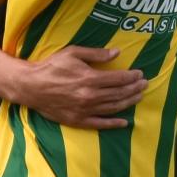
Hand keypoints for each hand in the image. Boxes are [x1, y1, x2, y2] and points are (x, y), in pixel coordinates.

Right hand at [14, 46, 146, 129]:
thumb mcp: (72, 53)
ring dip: (128, 103)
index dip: (132, 77)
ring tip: (138, 97)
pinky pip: (100, 123)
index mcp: (90, 78)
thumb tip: (117, 53)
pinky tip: (124, 122)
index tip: (140, 74)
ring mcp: (84, 110)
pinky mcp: (78, 120)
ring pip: (113, 108)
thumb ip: (96, 54)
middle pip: (119, 93)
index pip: (118, 78)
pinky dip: (113, 124)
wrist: (31, 86)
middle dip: (134, 89)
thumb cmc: (51, 67)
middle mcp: (90, 96)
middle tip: (145, 85)